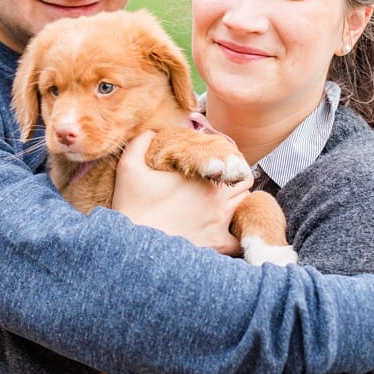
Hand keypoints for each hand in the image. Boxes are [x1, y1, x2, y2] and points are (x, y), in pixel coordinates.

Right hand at [112, 131, 250, 253]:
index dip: (229, 164)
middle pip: (244, 185)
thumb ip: (140, 142)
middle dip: (234, 183)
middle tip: (217, 186)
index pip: (236, 163)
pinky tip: (218, 234)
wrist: (133, 244)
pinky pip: (237, 240)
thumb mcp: (128, 167)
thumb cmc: (131, 206)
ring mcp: (220, 222)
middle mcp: (218, 198)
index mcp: (204, 177)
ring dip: (234, 205)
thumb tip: (151, 129)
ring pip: (243, 208)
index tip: (216, 169)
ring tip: (216, 207)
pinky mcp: (216, 243)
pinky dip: (232, 237)